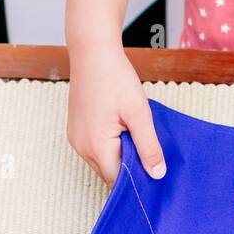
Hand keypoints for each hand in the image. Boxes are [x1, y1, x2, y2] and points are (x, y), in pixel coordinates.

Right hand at [66, 43, 165, 184]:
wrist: (92, 53)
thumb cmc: (115, 78)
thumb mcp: (139, 113)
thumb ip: (148, 147)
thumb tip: (157, 174)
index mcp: (96, 146)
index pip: (118, 181)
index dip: (137, 181)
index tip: (154, 174)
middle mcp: (81, 148)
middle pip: (109, 173)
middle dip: (129, 168)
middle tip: (149, 153)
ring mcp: (76, 140)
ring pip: (103, 162)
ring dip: (120, 156)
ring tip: (135, 136)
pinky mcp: (76, 131)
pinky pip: (96, 149)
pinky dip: (110, 147)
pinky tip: (121, 130)